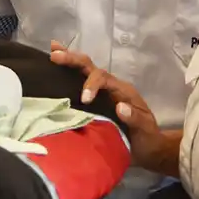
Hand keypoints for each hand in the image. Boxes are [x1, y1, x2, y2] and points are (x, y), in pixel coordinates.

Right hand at [48, 40, 166, 167]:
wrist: (147, 148)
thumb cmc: (146, 138)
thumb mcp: (145, 130)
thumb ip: (135, 118)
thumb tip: (120, 107)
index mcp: (122, 91)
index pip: (104, 79)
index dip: (92, 84)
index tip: (84, 99)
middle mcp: (110, 87)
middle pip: (91, 68)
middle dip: (74, 60)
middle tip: (55, 56)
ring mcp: (101, 94)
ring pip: (84, 72)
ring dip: (69, 61)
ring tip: (52, 51)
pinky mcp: (93, 103)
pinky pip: (79, 85)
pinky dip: (67, 74)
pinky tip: (53, 68)